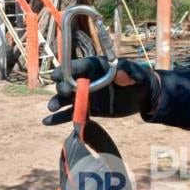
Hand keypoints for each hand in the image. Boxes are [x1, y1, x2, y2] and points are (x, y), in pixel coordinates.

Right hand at [43, 57, 159, 124]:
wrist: (143, 95)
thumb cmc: (139, 79)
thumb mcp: (136, 74)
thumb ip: (128, 72)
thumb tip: (120, 72)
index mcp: (95, 67)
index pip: (78, 67)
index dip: (67, 70)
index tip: (57, 76)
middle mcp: (86, 80)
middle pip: (68, 83)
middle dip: (62, 87)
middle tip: (63, 93)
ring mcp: (86, 96)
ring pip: (66, 99)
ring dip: (57, 102)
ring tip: (51, 108)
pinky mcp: (88, 109)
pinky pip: (71, 113)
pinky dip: (59, 118)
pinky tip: (47, 122)